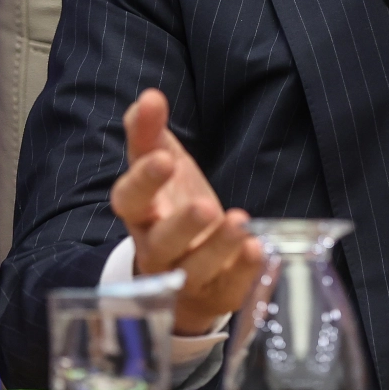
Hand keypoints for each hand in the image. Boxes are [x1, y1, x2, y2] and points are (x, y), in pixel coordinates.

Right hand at [110, 89, 262, 333]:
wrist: (183, 263)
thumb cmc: (169, 204)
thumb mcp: (160, 163)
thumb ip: (149, 133)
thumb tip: (149, 97)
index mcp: (140, 213)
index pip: (130, 199)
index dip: (144, 181)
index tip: (164, 159)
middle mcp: (157, 248)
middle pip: (161, 243)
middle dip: (181, 226)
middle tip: (204, 205)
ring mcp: (186, 275)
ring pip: (195, 268)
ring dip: (218, 247)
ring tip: (240, 221)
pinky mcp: (216, 292)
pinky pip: (229, 287)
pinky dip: (244, 269)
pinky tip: (259, 248)